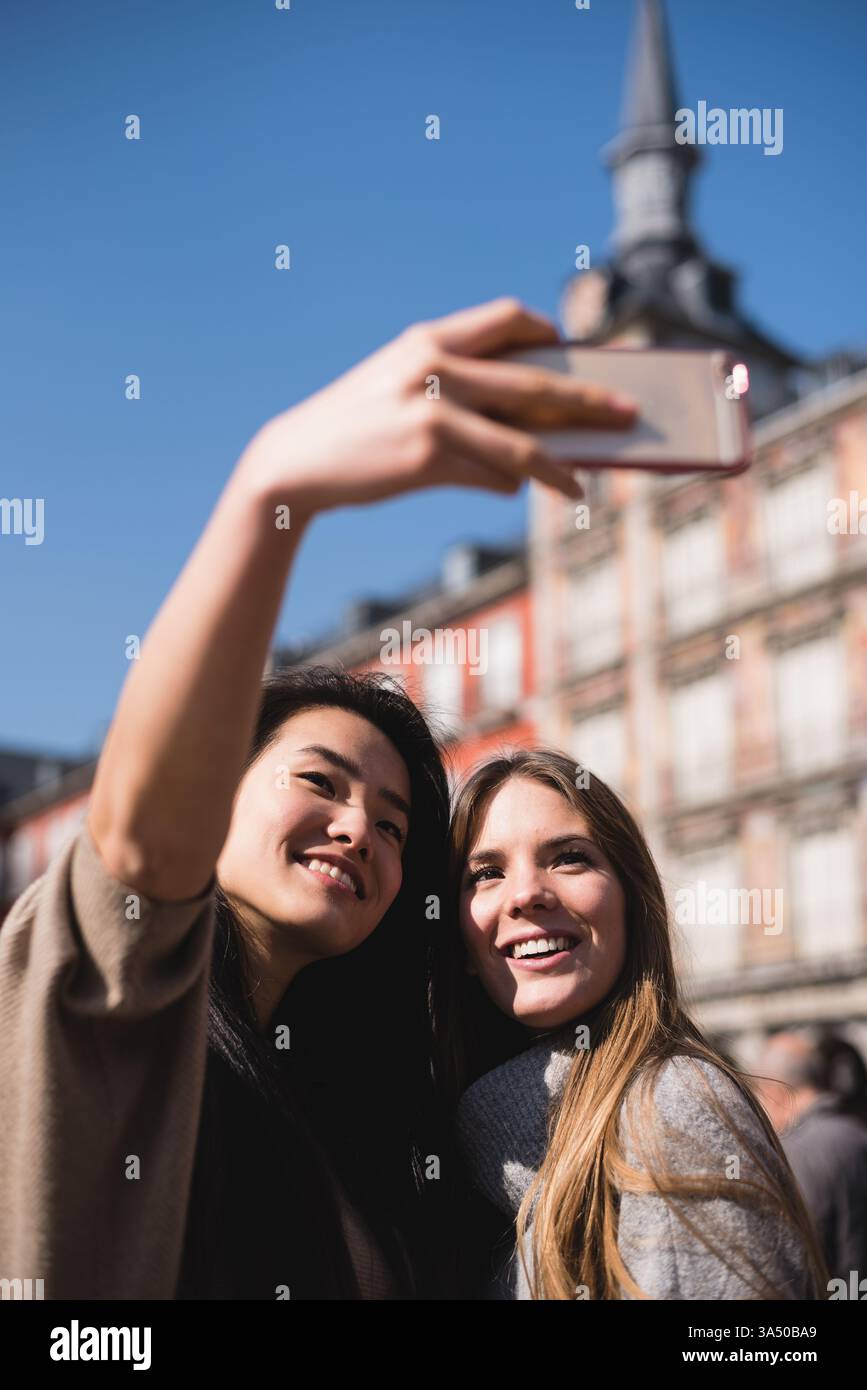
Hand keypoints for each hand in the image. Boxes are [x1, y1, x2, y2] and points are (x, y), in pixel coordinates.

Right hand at [239, 297, 635, 520]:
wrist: (295, 465)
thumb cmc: (357, 432)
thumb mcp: (402, 395)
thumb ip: (459, 402)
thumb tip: (521, 454)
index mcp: (428, 340)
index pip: (505, 318)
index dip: (546, 333)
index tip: (572, 350)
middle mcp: (433, 367)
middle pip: (533, 381)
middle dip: (586, 398)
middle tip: (627, 411)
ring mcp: (431, 411)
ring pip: (522, 438)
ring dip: (564, 460)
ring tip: (591, 476)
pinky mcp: (426, 455)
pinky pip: (492, 473)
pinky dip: (520, 483)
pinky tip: (538, 491)